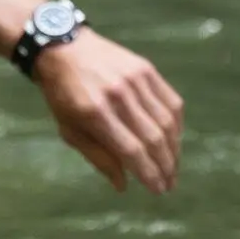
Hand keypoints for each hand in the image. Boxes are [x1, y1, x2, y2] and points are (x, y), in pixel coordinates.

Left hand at [33, 31, 183, 192]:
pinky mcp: (146, 69)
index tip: (158, 190)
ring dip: (174, 149)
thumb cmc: (63, 95)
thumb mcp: (70, 130)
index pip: (131, 151)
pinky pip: (171, 101)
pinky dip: (176, 124)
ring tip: (173, 167)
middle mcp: (118, 95)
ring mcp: (135, 79)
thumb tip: (124, 185)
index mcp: (94, 113)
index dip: (149, 174)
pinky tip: (174, 139)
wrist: (63, 48)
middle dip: (166, 166)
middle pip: (153, 138)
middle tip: (170, 184)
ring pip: (166, 122)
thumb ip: (98, 157)